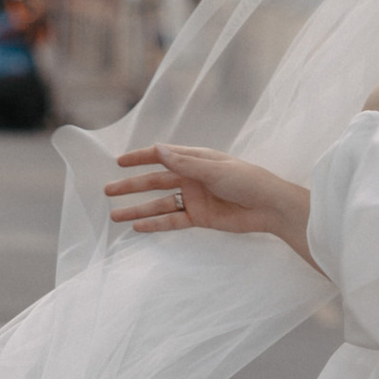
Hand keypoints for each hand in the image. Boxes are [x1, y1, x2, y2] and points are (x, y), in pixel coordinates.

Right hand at [104, 142, 295, 240]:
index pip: (161, 156)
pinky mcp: (200, 218)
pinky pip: (172, 221)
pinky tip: (137, 227)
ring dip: (138, 209)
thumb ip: (184, 164)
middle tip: (108, 191)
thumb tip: (158, 151)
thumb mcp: (214, 170)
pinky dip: (155, 224)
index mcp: (196, 159)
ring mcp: (195, 198)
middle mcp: (192, 178)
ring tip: (115, 216)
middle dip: (132, 185)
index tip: (119, 162)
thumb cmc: (247, 180)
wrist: (270, 206)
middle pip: (155, 182)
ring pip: (160, 204)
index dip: (140, 158)